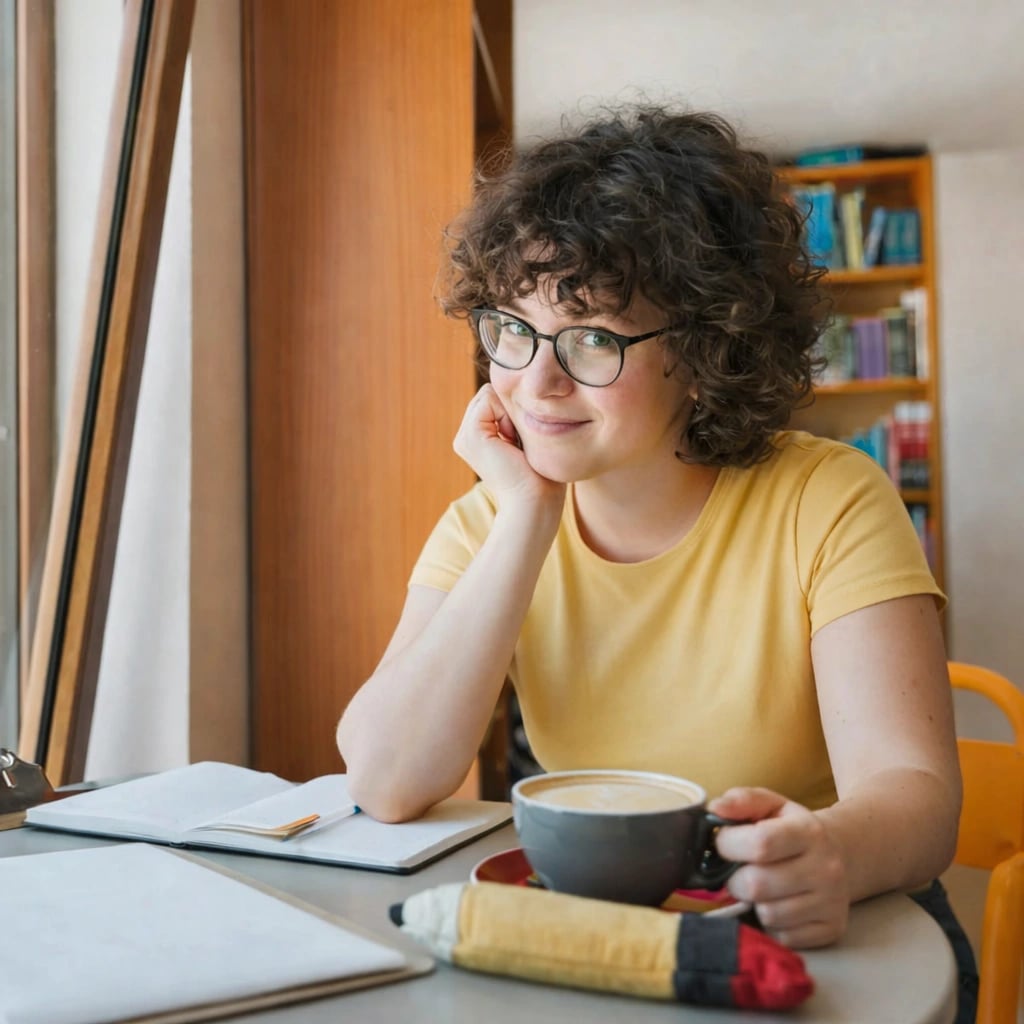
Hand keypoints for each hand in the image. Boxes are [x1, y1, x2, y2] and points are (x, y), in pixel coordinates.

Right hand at [453, 385, 564, 513]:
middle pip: (491, 394)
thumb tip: (525, 392)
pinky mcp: (470, 435)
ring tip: (516, 443)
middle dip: (510, 409)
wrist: (535, 502)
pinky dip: (506, 414)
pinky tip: (511, 440)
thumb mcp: (527, 441)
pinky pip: (489, 398)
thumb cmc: (541, 477)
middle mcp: (465, 437)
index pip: (494, 399)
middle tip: (520, 442)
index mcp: (476, 439)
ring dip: (510, 413)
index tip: (523, 441)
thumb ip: (517, 418)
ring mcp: (464, 436)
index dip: (514, 410)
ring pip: (489, 393)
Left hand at [709, 787, 849, 948]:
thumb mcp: (769, 805)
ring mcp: (831, 902)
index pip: (760, 843)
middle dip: (735, 879)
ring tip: (760, 887)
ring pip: (768, 915)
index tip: (723, 843)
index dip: (729, 845)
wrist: (839, 855)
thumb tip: (715, 809)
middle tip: (738, 871)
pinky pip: (783, 937)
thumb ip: (740, 801)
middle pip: (757, 885)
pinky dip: (772, 925)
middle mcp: (826, 868)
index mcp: (808, 831)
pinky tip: (777, 904)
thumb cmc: (791, 829)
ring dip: (753, 903)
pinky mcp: (832, 929)